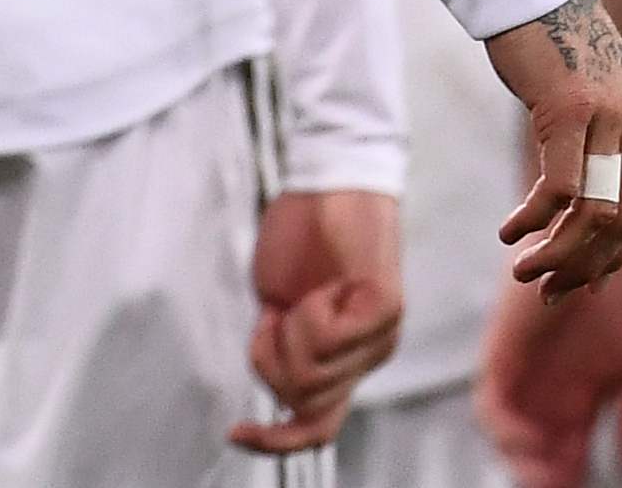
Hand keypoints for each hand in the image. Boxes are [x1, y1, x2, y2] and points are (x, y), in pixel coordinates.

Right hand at [236, 187, 404, 450]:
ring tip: (300, 295)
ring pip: (313, 377)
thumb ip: (279, 349)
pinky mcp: (386, 309)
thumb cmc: (301, 236)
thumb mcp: (277, 303)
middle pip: (303, 403)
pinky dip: (309, 316)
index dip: (276, 443)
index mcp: (344, 359)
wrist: (329, 178)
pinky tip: (319, 289)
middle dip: (271, 361)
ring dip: (289, 334)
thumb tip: (278, 391)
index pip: (315, 426)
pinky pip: (330, 340)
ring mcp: (383, 336)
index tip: (236, 433)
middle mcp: (370, 357)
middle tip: (272, 315)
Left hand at [477, 250, 621, 485]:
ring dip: (523, 461)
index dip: (568, 478)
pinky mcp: (501, 354)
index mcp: (577, 399)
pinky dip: (506, 430)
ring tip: (546, 477)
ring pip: (508, 435)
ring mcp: (522, 375)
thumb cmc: (618, 300)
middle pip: (534, 453)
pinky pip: (491, 404)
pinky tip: (532, 443)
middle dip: (543, 478)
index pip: (567, 455)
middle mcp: (546, 392)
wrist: (595, 249)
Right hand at [480, 0, 621, 292]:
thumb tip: (571, 184)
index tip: (577, 277)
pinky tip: (510, 229)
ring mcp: (609, 114)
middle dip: (588, 266)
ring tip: (524, 271)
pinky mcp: (570, 106)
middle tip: (548, 288)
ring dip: (562, 253)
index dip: (614, 252)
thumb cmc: (540, 29)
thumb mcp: (576, 86)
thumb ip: (588, 129)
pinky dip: (537, 218)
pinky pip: (562, 185)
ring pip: (598, 213)